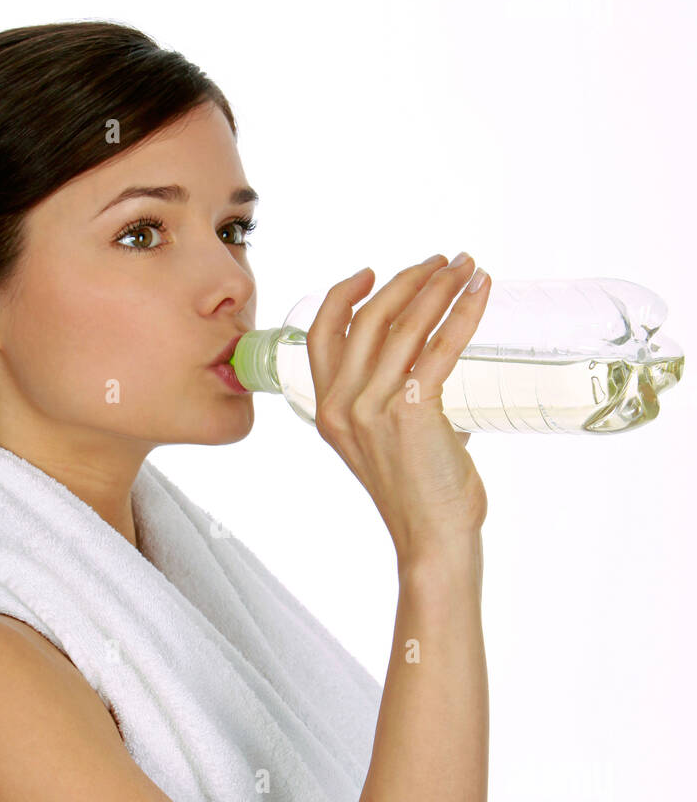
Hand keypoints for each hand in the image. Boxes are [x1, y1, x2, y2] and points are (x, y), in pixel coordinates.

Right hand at [305, 254, 489, 565]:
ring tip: (466, 267)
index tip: (374, 273)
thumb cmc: (421, 496)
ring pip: (405, 324)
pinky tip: (481, 292)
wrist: (432, 540)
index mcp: (328, 412)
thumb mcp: (389, 441)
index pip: (321, 335)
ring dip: (439, 286)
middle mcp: (341, 406)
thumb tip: (438, 361)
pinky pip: (440, 347)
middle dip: (408, 280)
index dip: (344, 296)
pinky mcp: (411, 411)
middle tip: (443, 262)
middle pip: (368, 318)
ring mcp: (372, 408)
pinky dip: (463, 312)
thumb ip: (401, 399)